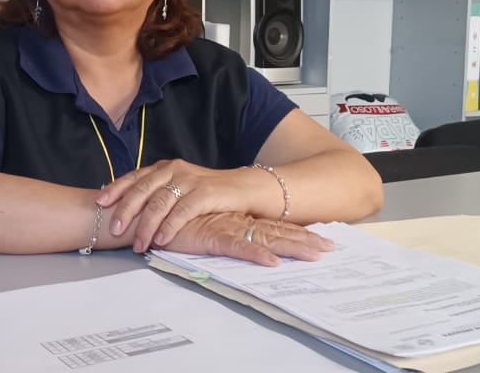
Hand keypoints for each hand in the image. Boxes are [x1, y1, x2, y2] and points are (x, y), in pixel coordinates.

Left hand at [97, 159, 264, 253]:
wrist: (245, 189)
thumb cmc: (209, 193)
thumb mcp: (181, 188)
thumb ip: (159, 194)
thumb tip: (130, 211)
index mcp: (165, 167)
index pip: (135, 177)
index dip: (116, 189)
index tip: (99, 202)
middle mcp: (175, 169)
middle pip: (143, 189)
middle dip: (126, 210)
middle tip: (113, 229)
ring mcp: (190, 180)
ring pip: (160, 202)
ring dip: (146, 225)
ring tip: (138, 244)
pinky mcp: (205, 193)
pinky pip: (182, 211)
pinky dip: (169, 227)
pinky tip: (161, 240)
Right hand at [164, 212, 332, 266]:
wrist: (147, 217)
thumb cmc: (171, 224)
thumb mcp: (203, 230)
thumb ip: (222, 233)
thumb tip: (240, 242)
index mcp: (237, 219)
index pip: (274, 226)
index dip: (299, 233)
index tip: (323, 241)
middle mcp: (236, 221)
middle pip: (277, 231)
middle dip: (305, 240)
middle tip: (332, 248)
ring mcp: (226, 227)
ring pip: (265, 238)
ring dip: (292, 247)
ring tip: (315, 255)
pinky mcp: (211, 237)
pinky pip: (238, 247)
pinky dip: (256, 255)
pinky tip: (273, 263)